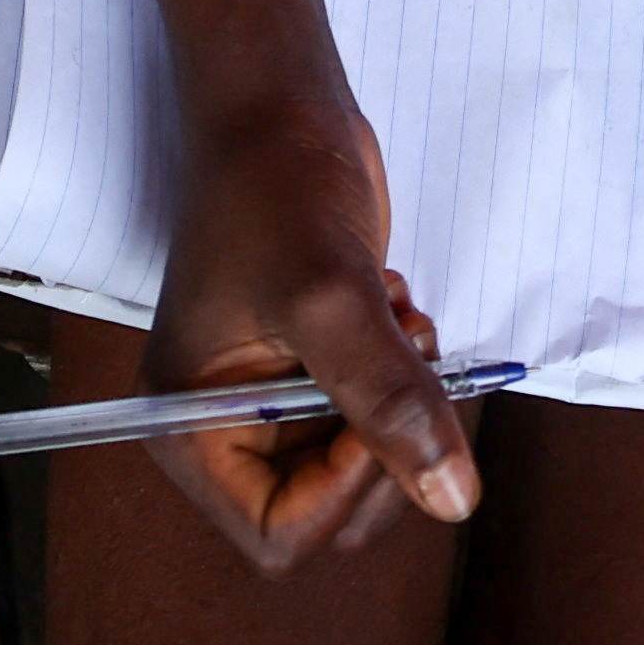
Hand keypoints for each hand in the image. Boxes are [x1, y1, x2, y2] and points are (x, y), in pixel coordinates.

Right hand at [143, 97, 476, 565]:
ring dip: (408, 402)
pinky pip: (386, 418)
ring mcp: (274, 405)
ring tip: (396, 317)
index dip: (345, 492)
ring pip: (373, 468)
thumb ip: (388, 400)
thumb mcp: (329, 294)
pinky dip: (409, 372)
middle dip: (387, 444)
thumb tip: (454, 499)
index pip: (279, 534)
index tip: (383, 413)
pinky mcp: (317, 373)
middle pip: (333, 514)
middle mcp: (226, 432)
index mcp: (189, 429)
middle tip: (402, 353)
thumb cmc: (272, 186)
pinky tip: (391, 305)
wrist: (280, 110)